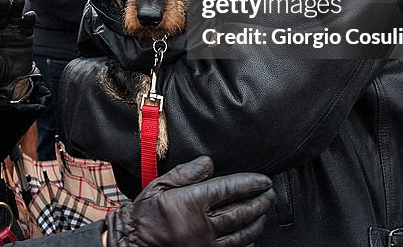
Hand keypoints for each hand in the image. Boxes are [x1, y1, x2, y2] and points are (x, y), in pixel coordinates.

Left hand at [0, 0, 34, 92]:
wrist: (12, 81)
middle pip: (0, 14)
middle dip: (2, 6)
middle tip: (5, 0)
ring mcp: (13, 30)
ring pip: (14, 15)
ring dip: (16, 7)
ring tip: (18, 1)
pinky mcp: (26, 34)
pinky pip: (27, 24)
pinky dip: (29, 18)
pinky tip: (30, 15)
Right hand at [106, 156, 274, 246]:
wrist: (132, 243)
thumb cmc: (144, 215)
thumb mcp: (160, 186)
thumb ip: (186, 173)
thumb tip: (209, 162)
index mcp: (192, 202)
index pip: (229, 189)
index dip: (250, 183)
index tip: (263, 180)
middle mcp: (202, 224)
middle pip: (241, 212)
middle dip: (260, 202)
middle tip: (270, 194)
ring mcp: (205, 243)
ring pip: (241, 234)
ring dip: (257, 222)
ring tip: (265, 213)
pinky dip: (246, 243)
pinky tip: (251, 237)